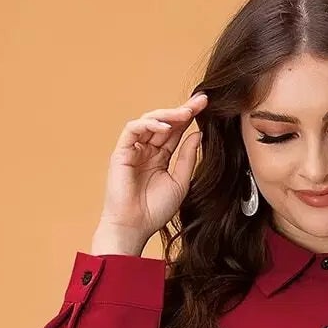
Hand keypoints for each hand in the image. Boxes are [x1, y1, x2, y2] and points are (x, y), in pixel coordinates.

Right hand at [99, 93, 208, 244]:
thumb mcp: (180, 182)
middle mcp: (147, 149)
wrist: (135, 226)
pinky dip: (148, 124)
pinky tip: (164, 127)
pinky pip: (133, 129)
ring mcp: (134, 149)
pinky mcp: (121, 151)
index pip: (176, 131)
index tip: (206, 105)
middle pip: (164, 122)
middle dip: (182, 110)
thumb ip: (187, 158)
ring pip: (149, 121)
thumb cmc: (155, 210)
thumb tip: (198, 134)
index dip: (189, 117)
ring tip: (184, 114)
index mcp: (161, 157)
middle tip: (200, 101)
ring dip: (167, 115)